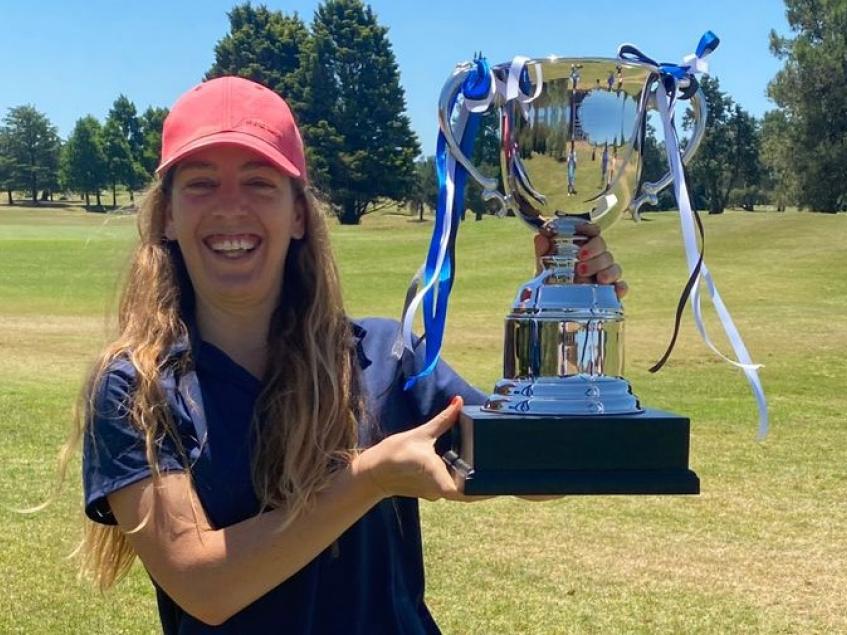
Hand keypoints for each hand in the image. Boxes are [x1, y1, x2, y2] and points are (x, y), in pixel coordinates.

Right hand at [355, 396, 486, 501]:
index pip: (466, 492)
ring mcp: (433, 493)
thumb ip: (443, 419)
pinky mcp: (428, 490)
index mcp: (438, 478)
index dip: (483, 491)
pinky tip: (465, 467)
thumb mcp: (421, 434)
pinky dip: (458, 478)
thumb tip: (458, 402)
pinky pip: (448, 486)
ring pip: (457, 488)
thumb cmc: (394, 454)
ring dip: (470, 481)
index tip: (498, 485)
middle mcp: (438, 490)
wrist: (372, 472)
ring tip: (488, 467)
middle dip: (481, 483)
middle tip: (500, 470)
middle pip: (466, 491)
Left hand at [534, 222, 627, 298]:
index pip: (592, 235)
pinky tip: (614, 290)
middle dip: (594, 251)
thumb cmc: (551, 285)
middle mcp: (595, 262)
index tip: (588, 231)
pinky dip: (620, 287)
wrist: (552, 310)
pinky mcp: (610, 294)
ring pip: (614, 266)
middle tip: (580, 261)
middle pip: (604, 249)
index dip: (592, 230)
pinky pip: (621, 287)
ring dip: (605, 269)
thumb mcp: (544, 270)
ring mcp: (604, 277)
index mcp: (581, 251)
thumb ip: (542, 254)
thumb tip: (541, 237)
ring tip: (591, 277)